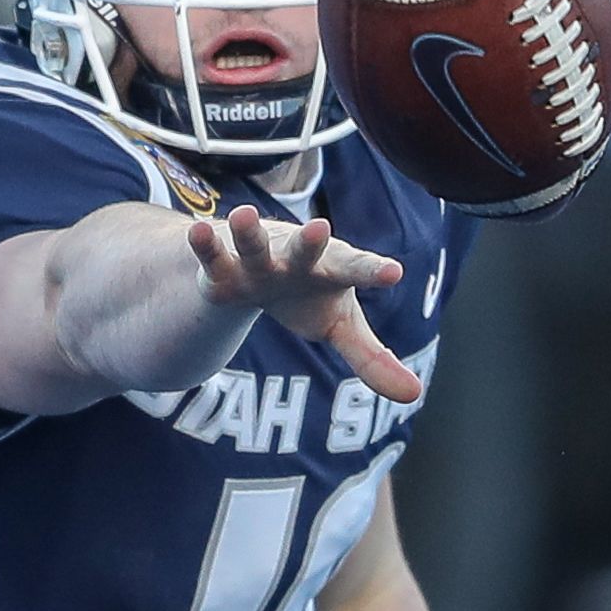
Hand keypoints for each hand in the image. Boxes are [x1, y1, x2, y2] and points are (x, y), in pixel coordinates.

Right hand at [185, 203, 418, 402]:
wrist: (256, 267)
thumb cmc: (307, 294)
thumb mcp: (340, 325)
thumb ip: (373, 358)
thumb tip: (413, 395)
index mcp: (330, 271)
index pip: (357, 270)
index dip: (373, 271)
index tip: (393, 273)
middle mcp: (295, 261)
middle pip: (304, 251)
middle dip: (309, 242)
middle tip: (320, 227)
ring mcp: (257, 263)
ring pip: (253, 246)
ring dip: (247, 232)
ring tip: (242, 215)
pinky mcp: (222, 271)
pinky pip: (213, 257)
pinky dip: (205, 246)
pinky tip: (196, 232)